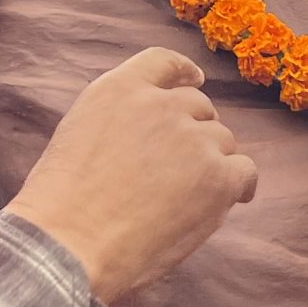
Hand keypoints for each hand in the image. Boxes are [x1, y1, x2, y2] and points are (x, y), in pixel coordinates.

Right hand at [5, 49, 259, 303]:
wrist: (70, 244)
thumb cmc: (63, 206)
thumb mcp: (81, 134)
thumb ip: (121, 120)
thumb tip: (159, 136)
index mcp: (120, 89)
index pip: (164, 63)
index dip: (184, 72)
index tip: (194, 79)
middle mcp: (161, 105)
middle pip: (199, 108)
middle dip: (194, 133)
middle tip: (180, 170)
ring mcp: (193, 139)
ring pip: (222, 141)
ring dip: (212, 163)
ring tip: (186, 198)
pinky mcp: (217, 176)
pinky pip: (244, 171)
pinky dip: (239, 186)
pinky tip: (229, 201)